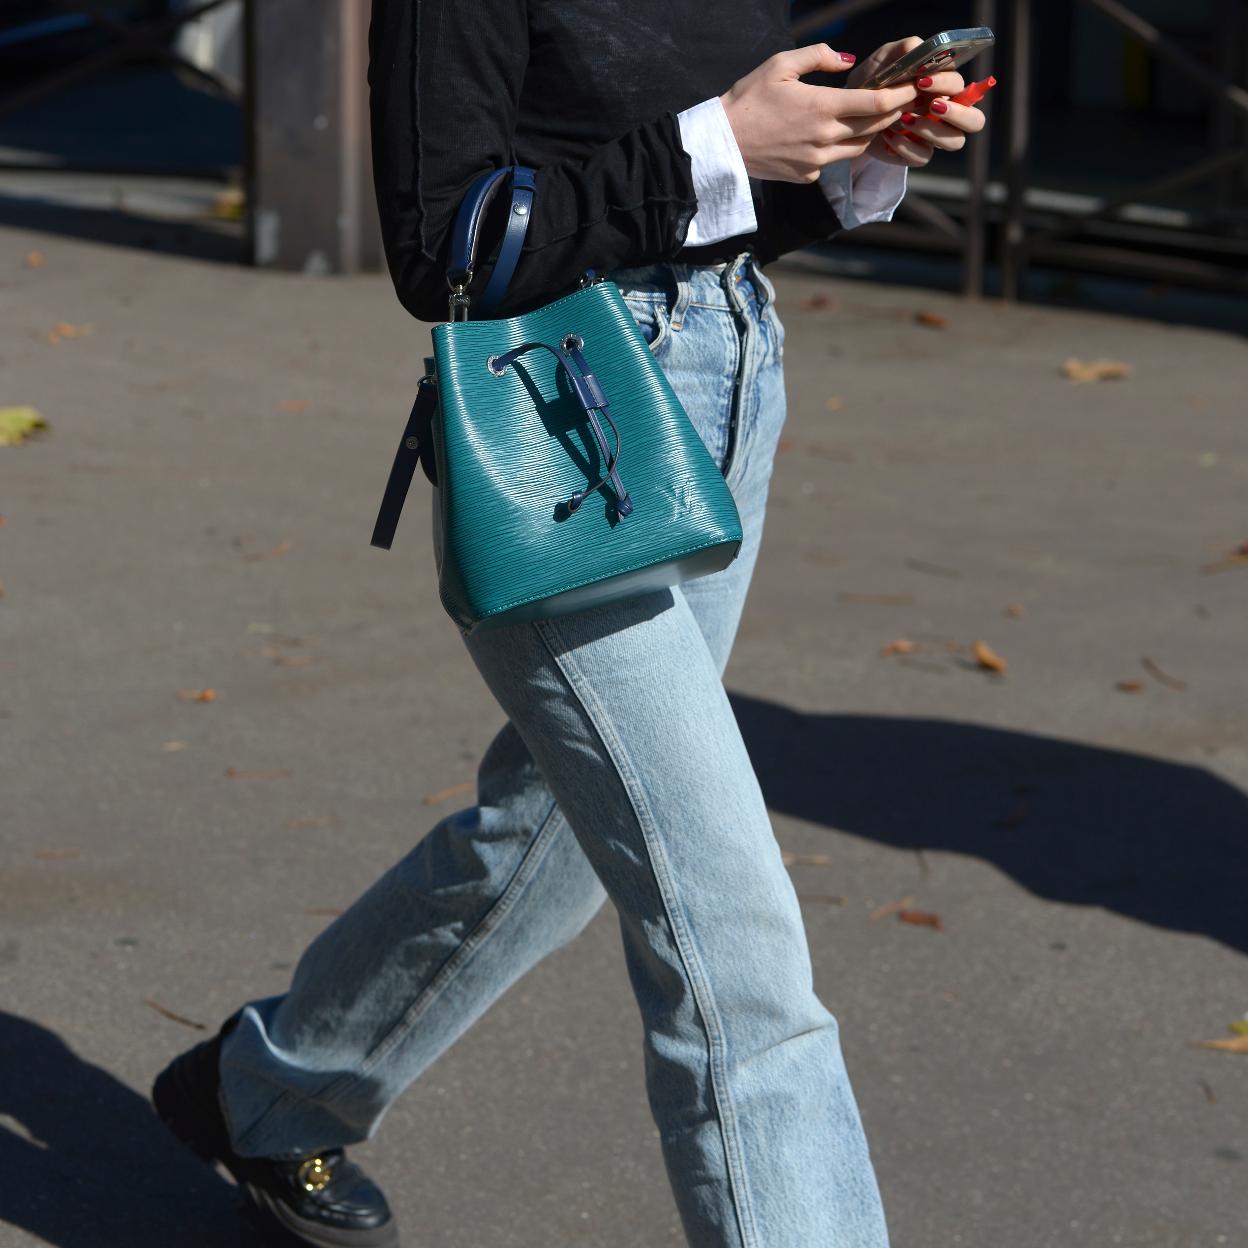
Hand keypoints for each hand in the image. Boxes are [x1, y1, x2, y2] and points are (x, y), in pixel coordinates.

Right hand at [719, 43, 919, 183]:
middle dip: (892, 112)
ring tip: (873, 116)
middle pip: (875, 127)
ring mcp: (816, 162)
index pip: (877, 104)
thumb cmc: (748, 99)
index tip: (914, 86)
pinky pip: (834, 162)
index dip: (901, 95)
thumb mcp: (780, 64)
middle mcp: (824, 139)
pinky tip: (831, 135)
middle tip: (901, 98)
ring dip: (870, 132)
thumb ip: (818, 57)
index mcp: (822, 108)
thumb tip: (848, 60)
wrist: (722, 143)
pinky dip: (839, 148)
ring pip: (859, 147)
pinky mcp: (806, 176)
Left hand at [848, 37, 986, 168]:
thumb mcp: (886, 59)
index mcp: (945, 88)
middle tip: (932, 105)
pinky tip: (889, 135)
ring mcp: (934, 136)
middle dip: (958, 113)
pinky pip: (924, 157)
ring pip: (955, 141)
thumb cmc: (872, 81)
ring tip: (905, 119)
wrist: (849, 110)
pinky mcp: (917, 154)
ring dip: (933, 130)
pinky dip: (906, 147)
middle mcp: (947, 113)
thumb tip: (924, 51)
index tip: (921, 81)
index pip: (963, 88)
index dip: (948, 85)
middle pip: (975, 120)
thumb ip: (906, 49)